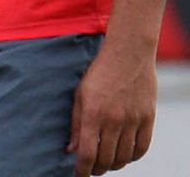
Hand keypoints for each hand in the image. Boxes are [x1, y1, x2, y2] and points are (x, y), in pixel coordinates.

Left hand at [67, 41, 156, 175]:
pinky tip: (125, 156)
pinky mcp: (148, 118)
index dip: (82, 169)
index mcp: (93, 114)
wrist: (128, 56)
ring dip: (114, 165)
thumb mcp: (80, 96)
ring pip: (125, 157)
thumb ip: (76, 124)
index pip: (87, 153)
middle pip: (106, 159)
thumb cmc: (98, 74)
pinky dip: (133, 157)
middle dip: (97, 169)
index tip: (79, 175)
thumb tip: (71, 150)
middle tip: (92, 169)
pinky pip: (142, 148)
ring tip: (106, 164)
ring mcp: (133, 120)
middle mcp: (114, 120)